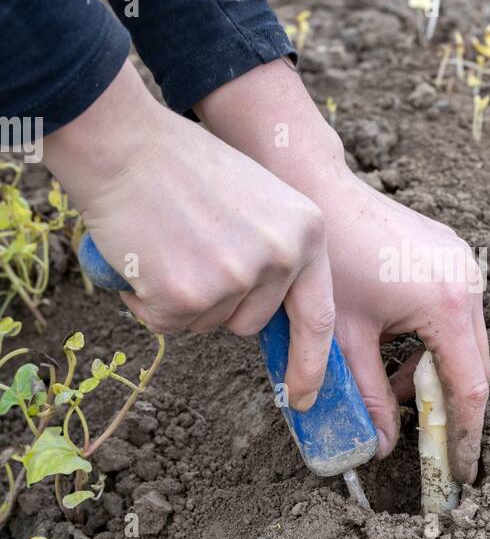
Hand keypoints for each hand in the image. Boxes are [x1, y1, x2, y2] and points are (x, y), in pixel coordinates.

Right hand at [43, 60, 334, 408]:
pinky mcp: (185, 294)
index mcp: (307, 230)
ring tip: (166, 242)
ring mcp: (234, 278)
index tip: (304, 397)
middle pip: (250, 323)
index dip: (310, 363)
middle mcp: (281, 257)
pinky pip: (163, 323)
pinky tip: (141, 254)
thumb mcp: (259, 200)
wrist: (121, 141)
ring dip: (179, 300)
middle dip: (216, 304)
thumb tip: (274, 310)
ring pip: (205, 325)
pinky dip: (144, 300)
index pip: (318, 315)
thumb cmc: (182, 165)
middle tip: (188, 250)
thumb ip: (277, 251)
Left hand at [196, 61, 489, 481]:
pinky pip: (454, 315)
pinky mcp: (450, 256)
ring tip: (397, 394)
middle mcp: (467, 283)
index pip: (469, 389)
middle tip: (435, 449)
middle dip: (452, 408)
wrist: (319, 192)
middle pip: (475, 366)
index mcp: (447, 306)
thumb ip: (368, 397)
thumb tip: (380, 447)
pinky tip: (397, 354)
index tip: (460, 473)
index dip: (465, 436)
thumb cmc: (328, 262)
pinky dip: (432, 343)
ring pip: (464, 342)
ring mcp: (463, 265)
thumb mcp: (344, 340)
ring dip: (436, 374)